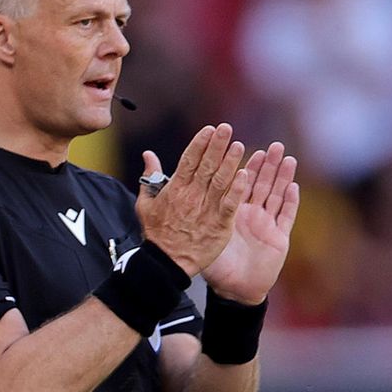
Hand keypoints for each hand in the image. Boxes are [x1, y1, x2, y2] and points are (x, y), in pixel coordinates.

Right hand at [136, 124, 250, 275]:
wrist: (165, 262)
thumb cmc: (156, 233)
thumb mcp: (145, 204)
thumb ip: (149, 177)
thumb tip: (148, 155)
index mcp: (175, 189)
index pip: (189, 160)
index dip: (200, 143)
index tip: (210, 129)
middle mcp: (191, 196)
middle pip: (206, 165)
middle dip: (217, 146)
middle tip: (227, 128)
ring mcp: (206, 210)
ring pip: (220, 181)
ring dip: (230, 162)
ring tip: (240, 145)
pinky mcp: (219, 225)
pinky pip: (230, 204)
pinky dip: (237, 189)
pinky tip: (245, 175)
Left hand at [202, 142, 298, 303]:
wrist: (234, 290)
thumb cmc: (216, 265)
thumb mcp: (201, 235)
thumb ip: (191, 213)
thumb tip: (171, 194)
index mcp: (230, 212)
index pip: (235, 183)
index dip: (240, 165)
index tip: (240, 144)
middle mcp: (250, 215)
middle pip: (260, 184)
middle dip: (266, 165)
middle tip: (272, 145)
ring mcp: (266, 225)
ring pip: (275, 195)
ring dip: (282, 177)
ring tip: (286, 158)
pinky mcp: (279, 238)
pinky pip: (285, 217)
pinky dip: (290, 202)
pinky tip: (293, 186)